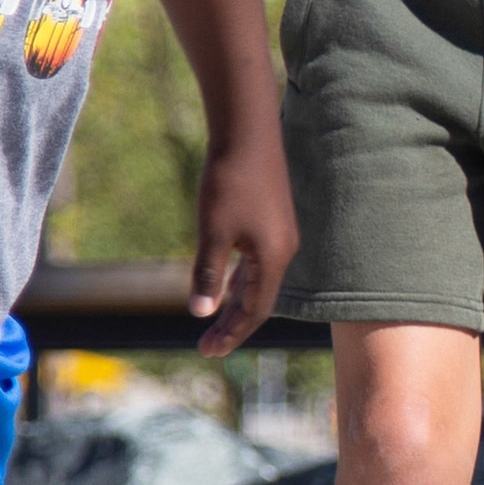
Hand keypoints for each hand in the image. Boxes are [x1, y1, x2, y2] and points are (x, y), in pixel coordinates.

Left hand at [190, 133, 297, 356]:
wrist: (247, 132)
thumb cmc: (230, 180)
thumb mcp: (214, 231)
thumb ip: (208, 274)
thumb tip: (201, 313)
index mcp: (273, 258)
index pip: (254, 311)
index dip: (231, 334)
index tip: (208, 352)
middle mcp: (282, 250)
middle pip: (258, 301)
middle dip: (231, 325)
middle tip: (206, 348)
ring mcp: (279, 235)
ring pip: (257, 282)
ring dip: (234, 304)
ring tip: (213, 324)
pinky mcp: (271, 221)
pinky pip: (256, 264)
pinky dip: (239, 281)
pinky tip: (225, 286)